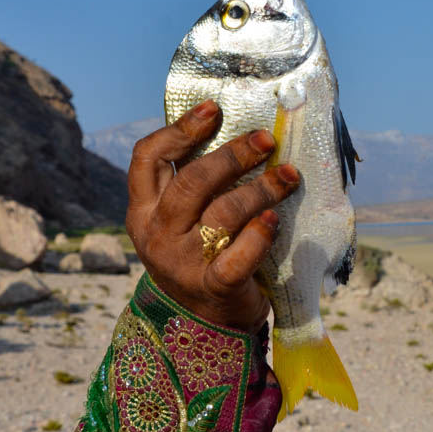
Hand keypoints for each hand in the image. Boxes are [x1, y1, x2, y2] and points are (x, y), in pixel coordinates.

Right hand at [124, 99, 300, 332]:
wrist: (204, 323)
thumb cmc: (201, 253)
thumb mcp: (183, 219)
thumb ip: (195, 182)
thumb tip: (239, 129)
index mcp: (144, 210)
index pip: (148, 158)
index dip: (179, 129)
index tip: (214, 108)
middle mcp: (158, 235)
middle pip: (191, 182)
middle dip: (232, 155)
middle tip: (265, 139)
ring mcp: (183, 264)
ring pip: (221, 214)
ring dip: (260, 189)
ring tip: (288, 175)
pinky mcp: (213, 288)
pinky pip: (237, 258)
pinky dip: (258, 236)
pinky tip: (274, 220)